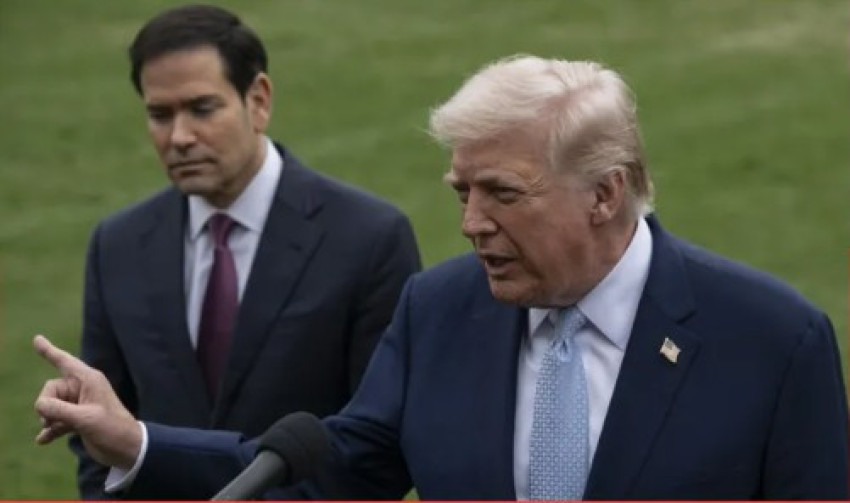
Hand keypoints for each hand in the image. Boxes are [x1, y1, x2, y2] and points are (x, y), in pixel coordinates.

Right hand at [33, 334, 141, 469]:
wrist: (127, 448)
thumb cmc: (112, 428)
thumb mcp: (85, 418)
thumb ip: (59, 410)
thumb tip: (39, 405)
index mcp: (89, 380)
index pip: (64, 361)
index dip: (49, 350)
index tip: (36, 338)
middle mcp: (83, 388)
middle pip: (51, 389)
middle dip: (46, 404)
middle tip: (50, 420)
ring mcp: (80, 404)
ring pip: (51, 405)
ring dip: (48, 418)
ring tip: (51, 430)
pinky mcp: (78, 419)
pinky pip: (57, 419)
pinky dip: (50, 429)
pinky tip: (43, 440)